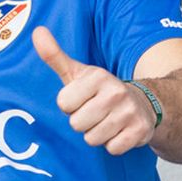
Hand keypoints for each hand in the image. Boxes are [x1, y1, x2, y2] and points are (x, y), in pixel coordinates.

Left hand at [32, 26, 154, 155]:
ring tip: (107, 121)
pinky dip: (113, 144)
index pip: (64, 104)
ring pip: (93, 138)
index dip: (70, 105)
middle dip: (83, 122)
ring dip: (97, 134)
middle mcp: (116, 92)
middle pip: (76, 124)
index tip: (82, 99)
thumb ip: (54, 55)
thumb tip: (37, 31)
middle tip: (95, 112)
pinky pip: (111, 149)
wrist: (144, 103)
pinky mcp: (140, 132)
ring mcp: (130, 112)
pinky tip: (120, 131)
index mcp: (98, 77)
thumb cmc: (100, 90)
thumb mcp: (77, 73)